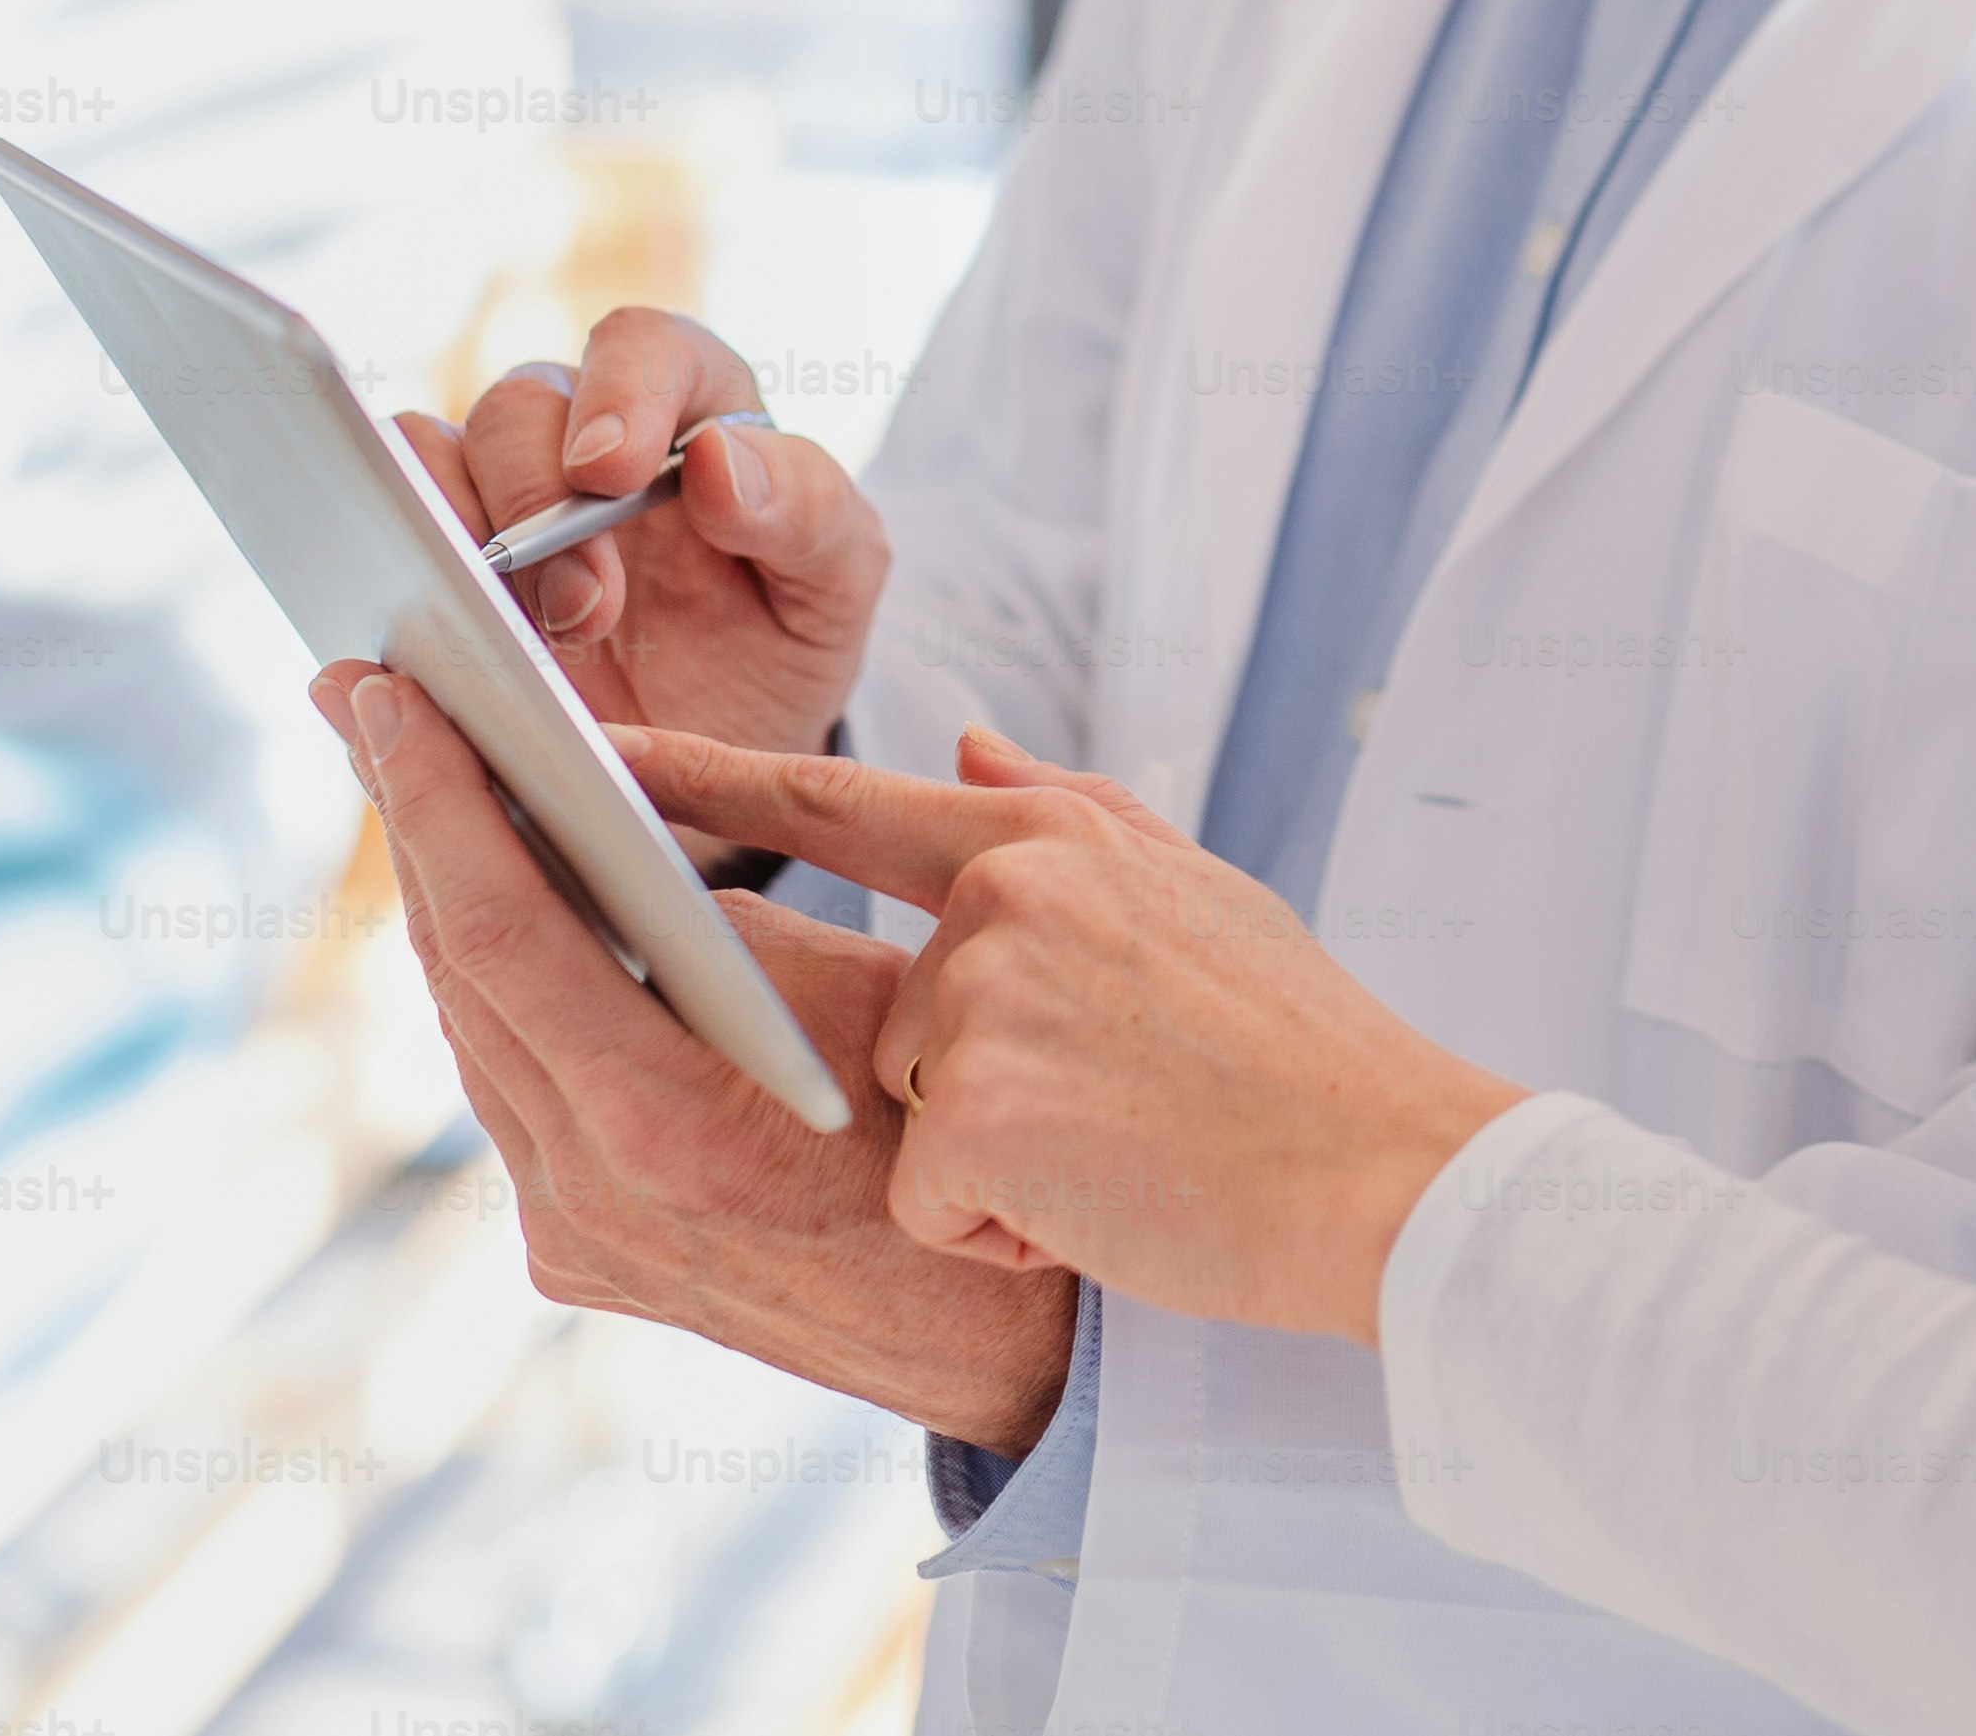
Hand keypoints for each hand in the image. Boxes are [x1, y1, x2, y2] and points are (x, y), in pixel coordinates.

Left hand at [317, 661, 1073, 1448]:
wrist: (1000, 1341)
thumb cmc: (961, 1145)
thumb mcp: (868, 994)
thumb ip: (727, 920)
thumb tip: (612, 826)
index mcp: (667, 1126)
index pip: (503, 936)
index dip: (437, 805)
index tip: (394, 701)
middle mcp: (592, 1195)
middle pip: (459, 975)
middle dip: (414, 824)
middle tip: (371, 701)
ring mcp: (574, 1236)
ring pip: (472, 1032)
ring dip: (445, 898)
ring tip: (415, 776)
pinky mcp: (577, 1253)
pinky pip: (512, 1089)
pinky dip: (498, 985)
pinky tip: (490, 901)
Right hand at [391, 307, 883, 761]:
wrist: (719, 766)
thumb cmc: (783, 642)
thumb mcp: (836, 584)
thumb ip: (804, 508)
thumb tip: (718, 458)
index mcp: (692, 406)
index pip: (642, 344)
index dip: (617, 390)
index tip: (608, 468)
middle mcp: (580, 434)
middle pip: (518, 407)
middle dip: (537, 501)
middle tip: (584, 608)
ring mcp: (499, 501)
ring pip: (428, 456)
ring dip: (460, 538)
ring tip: (520, 636)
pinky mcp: (440, 570)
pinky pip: (383, 535)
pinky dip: (397, 575)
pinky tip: (442, 644)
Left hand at [617, 720, 1524, 1348]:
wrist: (1391, 1175)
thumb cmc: (1301, 1053)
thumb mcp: (1194, 894)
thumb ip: (1064, 812)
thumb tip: (959, 741)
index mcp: (1039, 838)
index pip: (831, 797)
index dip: (699, 776)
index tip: (584, 749)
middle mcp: (996, 899)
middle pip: (868, 1013)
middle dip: (948, 1086)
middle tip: (1089, 1100)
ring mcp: (980, 1003)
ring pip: (895, 1116)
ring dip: (987, 1163)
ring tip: (1119, 1152)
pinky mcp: (973, 1117)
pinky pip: (926, 1201)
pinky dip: (1003, 1233)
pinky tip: (1103, 1211)